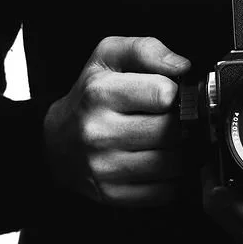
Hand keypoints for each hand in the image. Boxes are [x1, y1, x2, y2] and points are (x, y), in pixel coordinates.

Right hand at [43, 35, 189, 206]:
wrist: (57, 139)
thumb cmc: (90, 93)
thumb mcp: (109, 55)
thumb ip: (147, 49)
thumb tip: (183, 66)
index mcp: (100, 93)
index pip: (163, 94)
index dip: (176, 91)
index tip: (172, 93)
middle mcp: (99, 132)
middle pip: (171, 131)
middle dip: (183, 123)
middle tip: (180, 118)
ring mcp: (104, 167)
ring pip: (172, 163)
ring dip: (184, 152)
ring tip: (176, 139)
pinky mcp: (111, 194)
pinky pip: (164, 192)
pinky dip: (174, 178)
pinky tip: (165, 162)